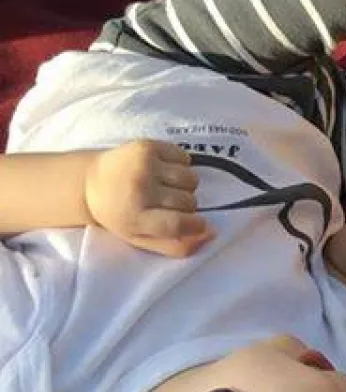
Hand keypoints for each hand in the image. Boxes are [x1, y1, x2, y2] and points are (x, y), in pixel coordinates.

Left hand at [84, 140, 211, 257]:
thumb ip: (177, 245)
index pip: (178, 224)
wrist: (89, 182)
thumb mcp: (142, 239)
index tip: (198, 224)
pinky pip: (185, 158)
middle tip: (166, 205)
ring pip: (191, 179)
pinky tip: (162, 170)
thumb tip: (211, 233)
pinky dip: (180, 166)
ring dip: (184, 186)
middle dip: (186, 206)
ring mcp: (143, 165)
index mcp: (134, 217)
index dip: (195, 225)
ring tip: (165, 186)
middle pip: (189, 202)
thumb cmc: (121, 216)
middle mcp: (139, 189)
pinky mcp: (147, 146)